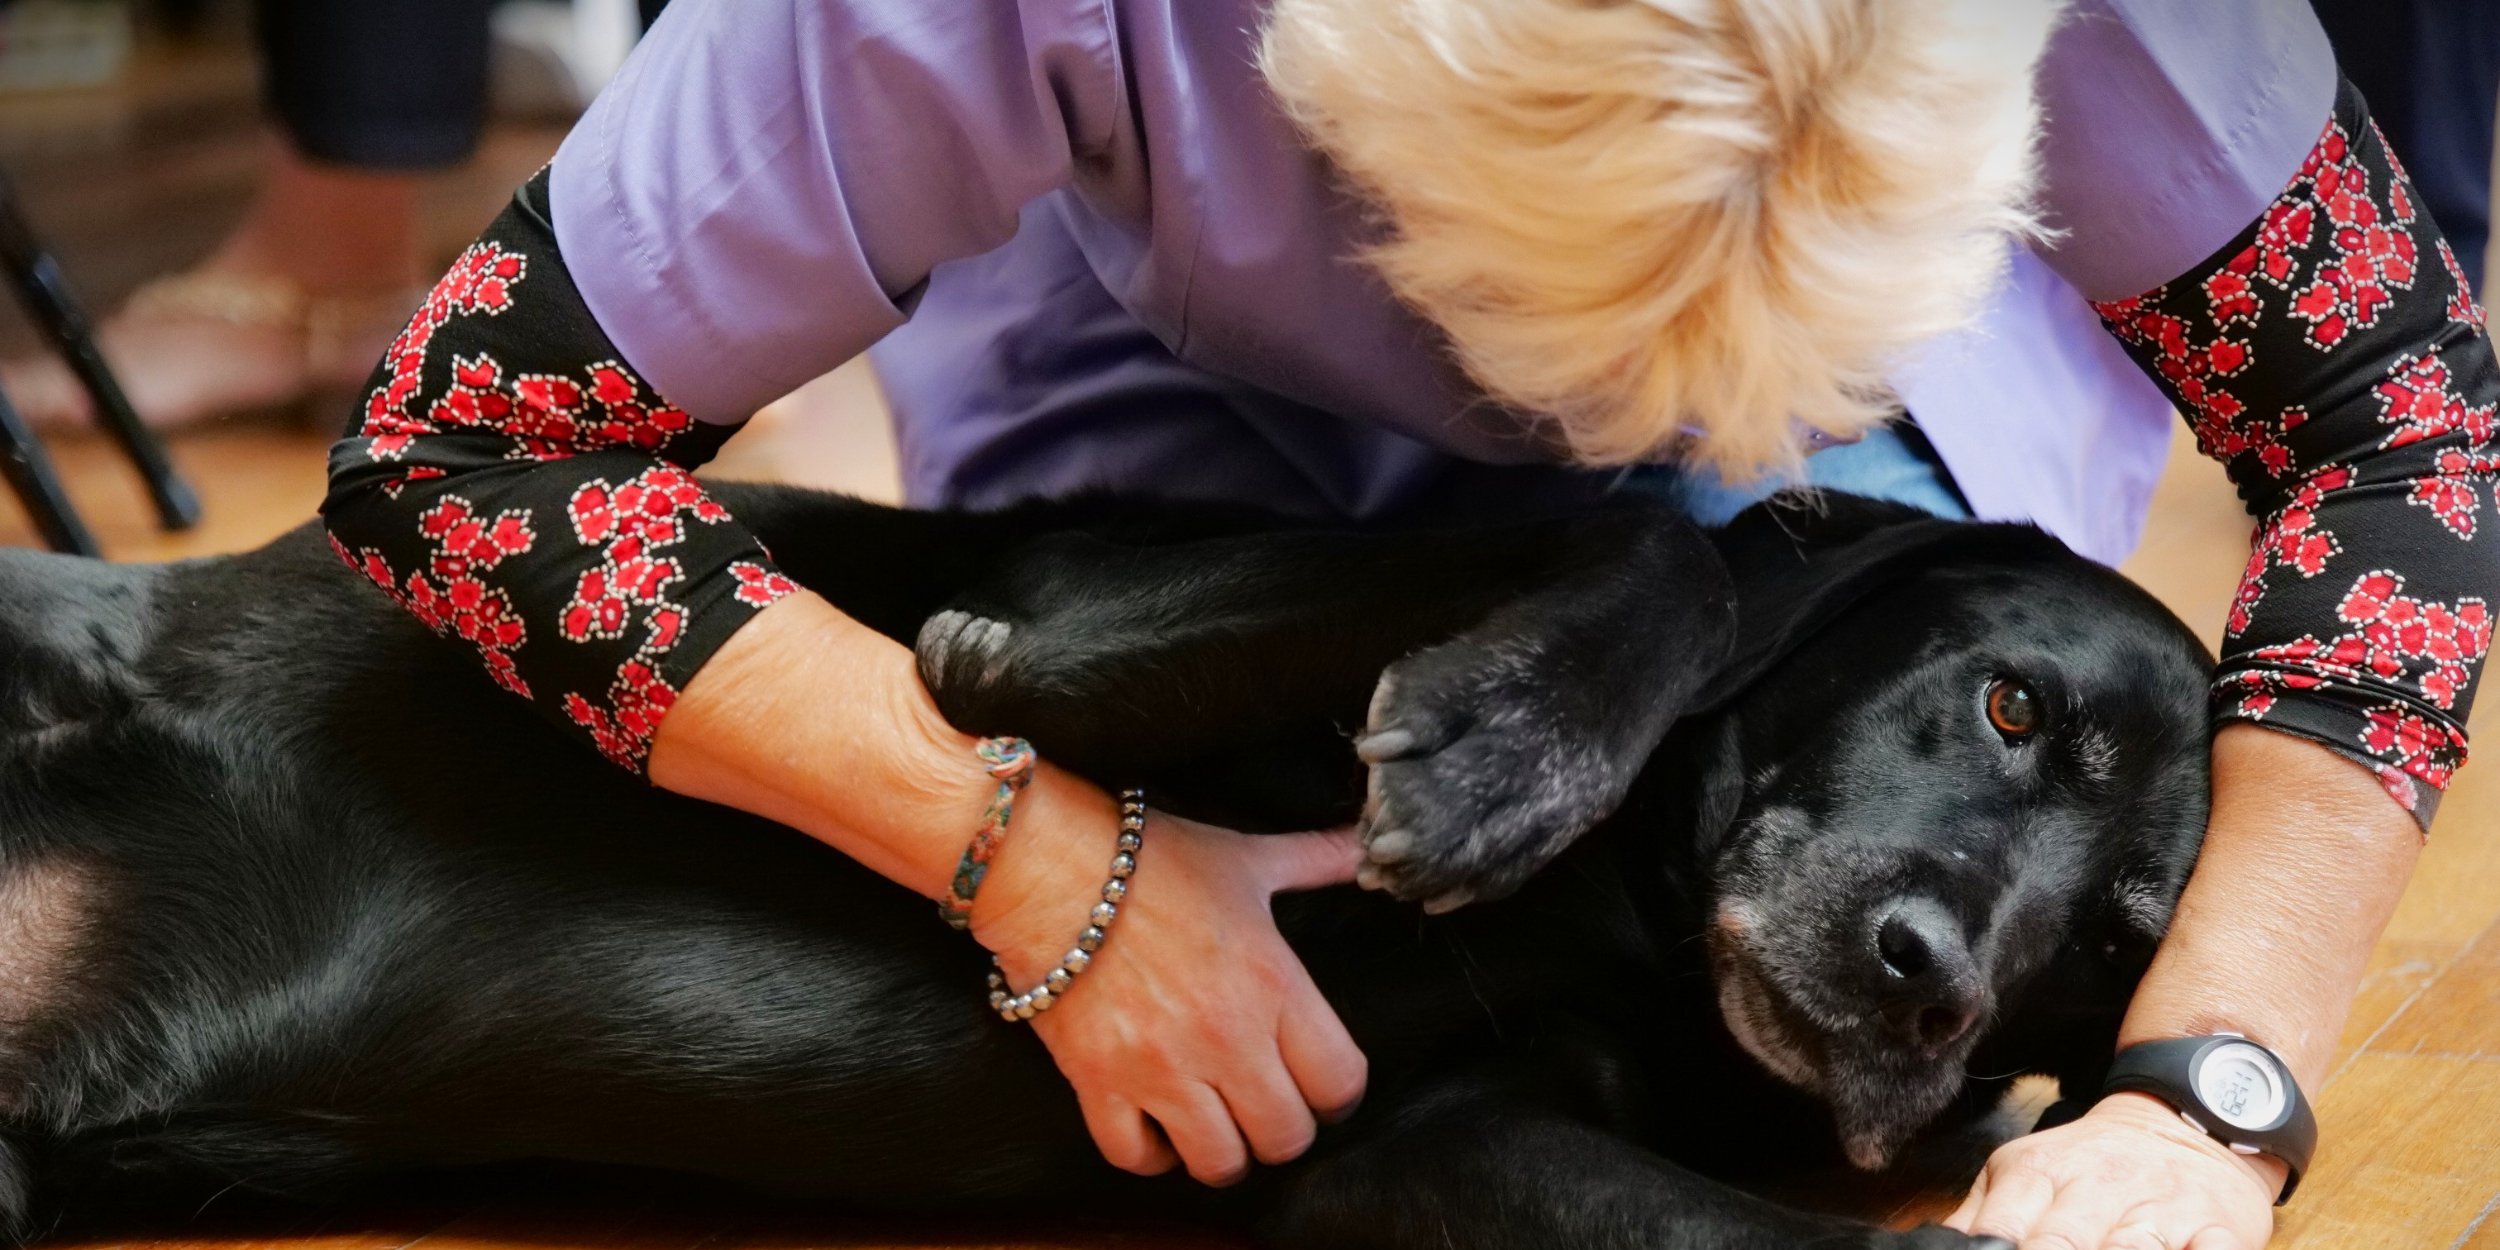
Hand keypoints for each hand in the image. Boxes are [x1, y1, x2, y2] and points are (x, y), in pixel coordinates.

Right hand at [973, 770, 1368, 1185]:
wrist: (1052, 867)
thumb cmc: (1151, 860)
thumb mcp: (1246, 858)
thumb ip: (1314, 860)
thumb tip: (1363, 848)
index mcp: (1273, 986)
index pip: (1339, 1082)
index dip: (1339, 1094)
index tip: (1323, 1087)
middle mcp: (1226, 1038)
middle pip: (1285, 1136)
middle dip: (1283, 1129)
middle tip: (1266, 1107)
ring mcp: (1161, 1067)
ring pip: (1219, 1162)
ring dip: (1224, 1152)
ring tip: (1217, 1126)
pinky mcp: (1101, 1082)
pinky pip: (1135, 1157)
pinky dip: (1151, 1155)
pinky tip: (1157, 1128)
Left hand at [1945, 1092, 2279, 1249]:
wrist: (2188, 1118)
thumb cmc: (2092, 1165)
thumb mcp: (2023, 1173)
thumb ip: (1978, 1215)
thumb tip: (1929, 1244)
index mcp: (2037, 1175)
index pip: (2001, 1230)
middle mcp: (2096, 1190)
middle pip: (2061, 1245)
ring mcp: (2160, 1210)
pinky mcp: (2219, 1228)